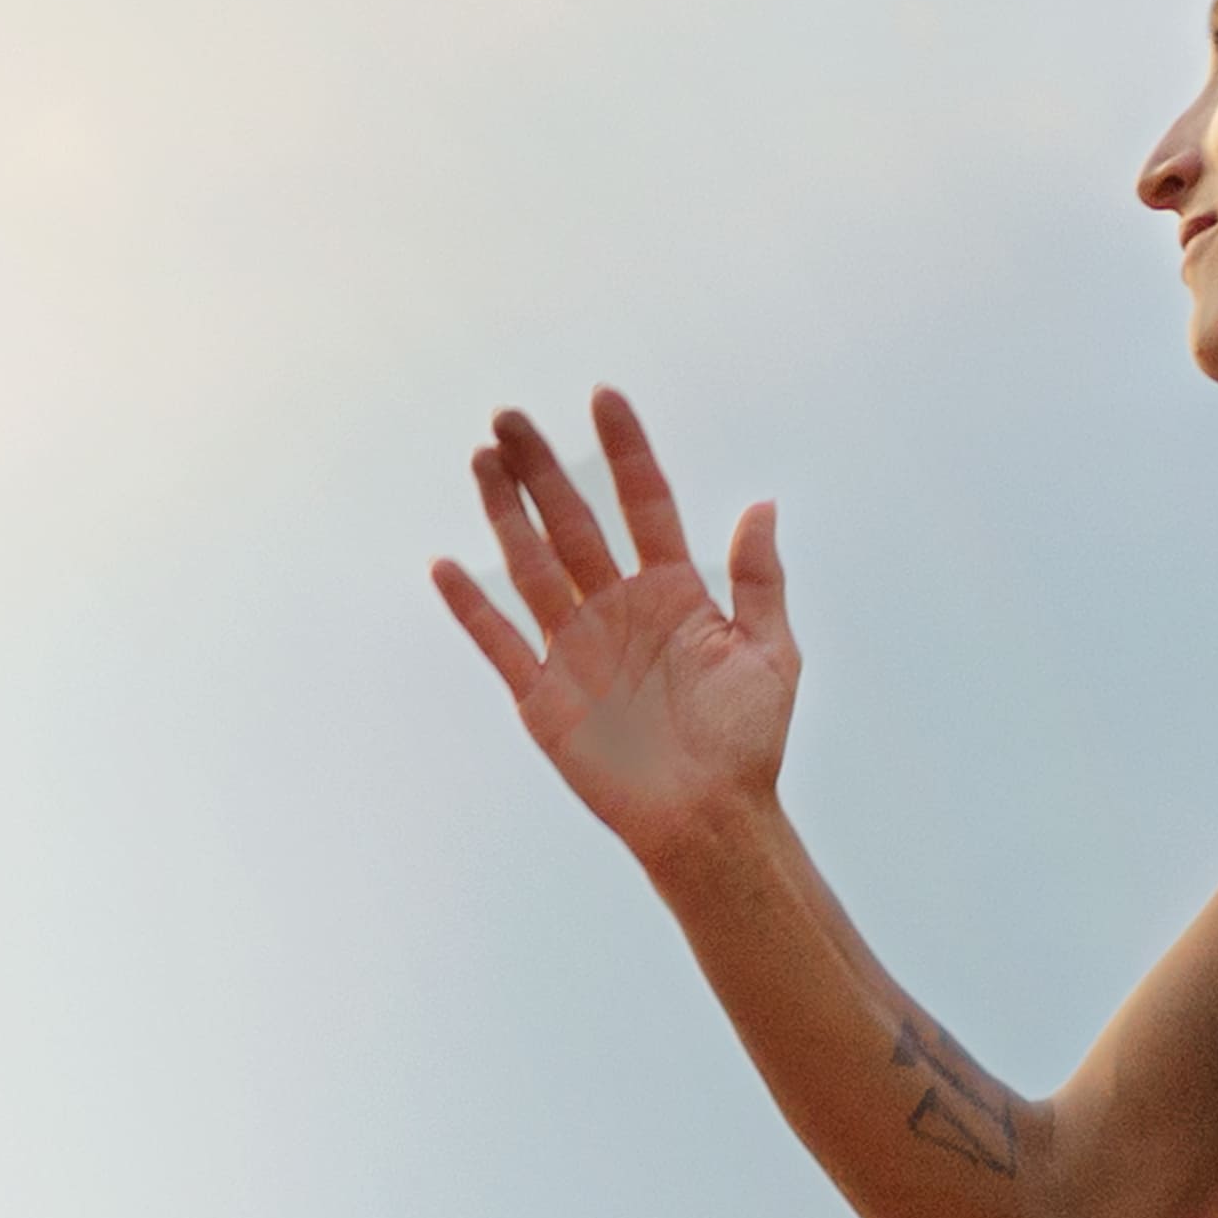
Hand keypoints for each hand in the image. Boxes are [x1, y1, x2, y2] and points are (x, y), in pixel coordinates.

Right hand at [435, 389, 795, 863]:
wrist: (709, 820)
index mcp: (673, 593)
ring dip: (506, 514)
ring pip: (533, 565)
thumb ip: (758, 580)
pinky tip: (449, 566)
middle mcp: (618, 610)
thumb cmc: (746, 745)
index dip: (625, 451)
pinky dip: (473, 608)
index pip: (644, 503)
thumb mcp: (769, 653)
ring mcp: (577, 649)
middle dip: (543, 468)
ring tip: (483, 459)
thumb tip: (762, 505)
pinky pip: (501, 643)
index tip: (604, 398)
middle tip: (510, 417)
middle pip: (573, 522)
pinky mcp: (545, 697)